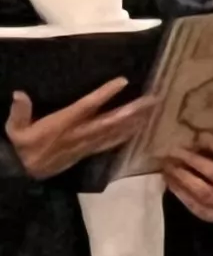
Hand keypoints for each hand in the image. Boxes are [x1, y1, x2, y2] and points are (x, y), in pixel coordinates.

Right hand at [5, 82, 146, 179]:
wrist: (26, 173)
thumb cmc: (23, 145)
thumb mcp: (15, 130)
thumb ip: (19, 112)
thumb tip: (19, 93)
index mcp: (62, 124)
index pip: (86, 106)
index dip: (104, 94)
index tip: (123, 81)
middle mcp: (79, 133)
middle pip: (110, 120)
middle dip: (132, 110)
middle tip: (152, 99)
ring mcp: (86, 144)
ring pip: (115, 132)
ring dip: (135, 121)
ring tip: (153, 110)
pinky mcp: (89, 152)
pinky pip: (111, 143)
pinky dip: (126, 135)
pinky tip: (140, 128)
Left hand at [157, 137, 212, 223]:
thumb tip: (197, 139)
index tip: (200, 135)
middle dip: (193, 160)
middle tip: (174, 150)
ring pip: (200, 189)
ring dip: (181, 175)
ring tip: (167, 165)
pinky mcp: (207, 214)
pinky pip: (190, 202)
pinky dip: (177, 189)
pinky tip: (167, 179)